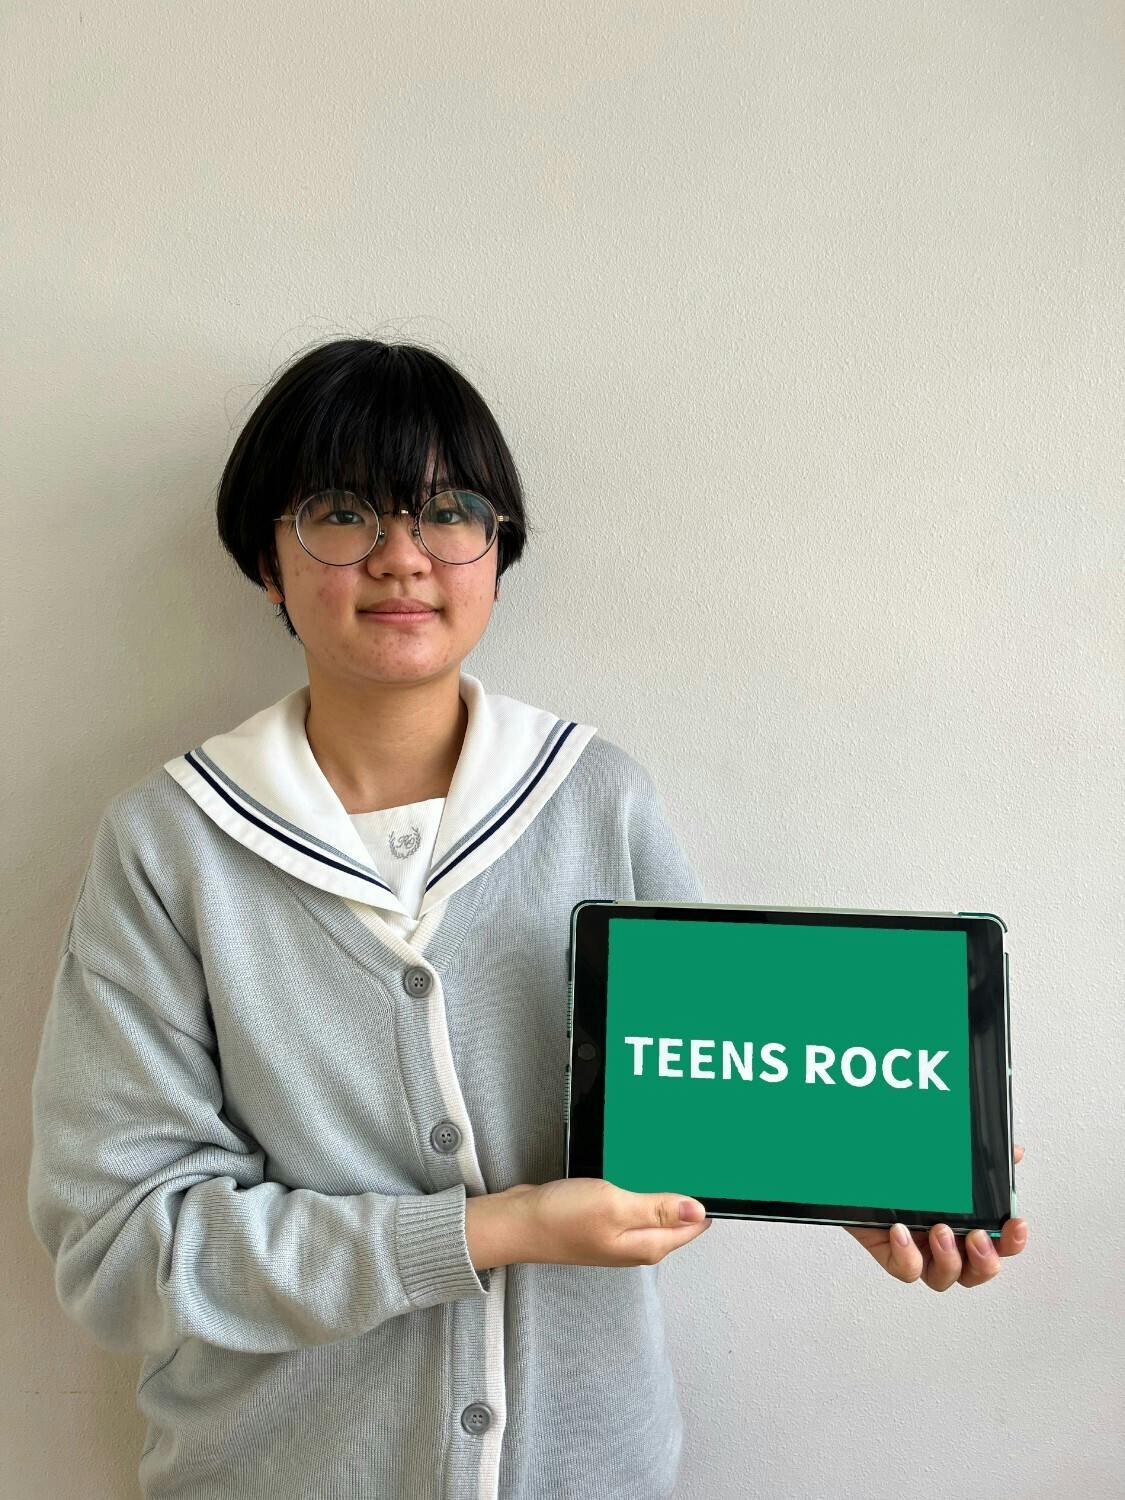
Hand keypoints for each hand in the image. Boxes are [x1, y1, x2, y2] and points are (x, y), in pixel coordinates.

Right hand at [502, 1177, 712, 1267]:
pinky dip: (641, 1188)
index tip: (719, 1180)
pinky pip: (633, 1203)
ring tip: (676, 1163)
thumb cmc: (561, 1219)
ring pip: (655, 1210)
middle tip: (702, 1164)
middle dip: (691, 1196)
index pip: (692, 1227)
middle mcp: (636, 1243)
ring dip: (665, 1190)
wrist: (518, 1223)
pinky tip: (638, 1171)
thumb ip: (658, 1210)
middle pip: (677, 1221)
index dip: (706, 1203)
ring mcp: (618, 1232)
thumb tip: (698, 1210)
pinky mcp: (602, 1219)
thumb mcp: (616, 1207)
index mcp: (647, 1245)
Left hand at [842, 1144, 1026, 1289]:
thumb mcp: (941, 1157)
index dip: (1013, 1241)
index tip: (1016, 1224)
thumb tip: (1013, 1151)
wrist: (853, 1167)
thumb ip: (976, 1157)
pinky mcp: (892, 1255)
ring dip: (948, 1260)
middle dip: (984, 1260)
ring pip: (944, 1278)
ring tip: (939, 1230)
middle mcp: (945, 1242)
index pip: (1001, 1244)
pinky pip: (906, 1270)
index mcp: (965, 1222)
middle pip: (978, 1272)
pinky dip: (907, 1255)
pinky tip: (900, 1231)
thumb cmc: (902, 1167)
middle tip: (975, 1237)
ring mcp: (920, 1251)